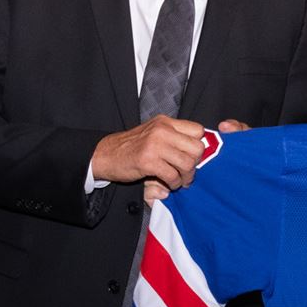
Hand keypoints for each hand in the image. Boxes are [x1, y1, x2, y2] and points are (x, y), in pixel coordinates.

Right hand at [92, 116, 207, 189]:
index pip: (198, 130)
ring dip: (186, 177)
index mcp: (165, 122)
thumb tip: (200, 152)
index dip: (199, 146)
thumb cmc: (132, 147)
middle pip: (197, 148)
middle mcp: (162, 130)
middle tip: (187, 172)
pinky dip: (174, 184)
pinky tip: (169, 184)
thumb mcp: (154, 134)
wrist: (105, 154)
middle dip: (195, 164)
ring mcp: (155, 145)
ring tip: (179, 181)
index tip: (192, 157)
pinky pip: (173, 175)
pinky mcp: (148, 161)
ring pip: (187, 163)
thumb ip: (175, 139)